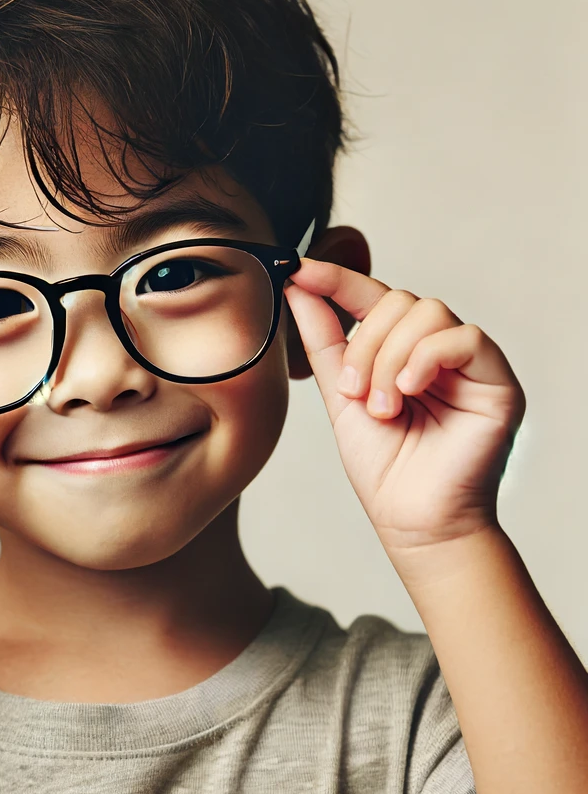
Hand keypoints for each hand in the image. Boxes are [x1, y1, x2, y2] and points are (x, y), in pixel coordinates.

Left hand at [284, 260, 525, 554]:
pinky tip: (407, 391)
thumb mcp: (340, 396)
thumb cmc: (382, 467)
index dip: (337, 281)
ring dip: (388, 359)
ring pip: (428, 313)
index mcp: (400, 352)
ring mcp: (469, 364)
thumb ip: (324, 342)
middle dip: (365, 345)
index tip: (299, 272)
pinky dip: (425, 358)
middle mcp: (436, 351)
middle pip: (400, 301)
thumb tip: (297, 289)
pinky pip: (464, 337)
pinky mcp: (497, 381)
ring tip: (382, 407)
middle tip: (352, 393)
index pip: (372, 298)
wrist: (412, 521)